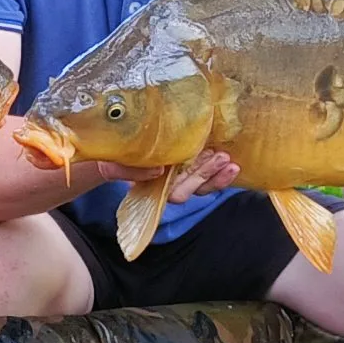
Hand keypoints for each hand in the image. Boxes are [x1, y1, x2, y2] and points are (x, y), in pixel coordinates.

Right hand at [101, 150, 239, 202]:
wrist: (113, 149)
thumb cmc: (112, 158)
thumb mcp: (113, 164)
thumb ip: (128, 171)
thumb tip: (158, 170)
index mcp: (153, 188)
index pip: (174, 193)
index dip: (188, 185)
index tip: (199, 173)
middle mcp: (170, 184)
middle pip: (193, 188)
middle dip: (208, 175)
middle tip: (221, 159)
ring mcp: (181, 174)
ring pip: (203, 182)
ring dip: (217, 173)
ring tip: (229, 161)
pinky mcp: (188, 161)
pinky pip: (207, 171)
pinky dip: (219, 169)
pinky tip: (231, 161)